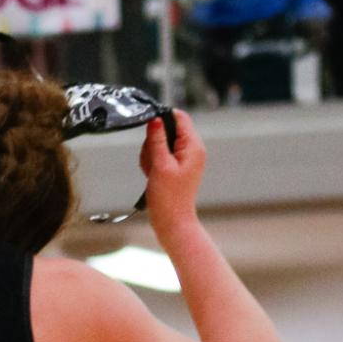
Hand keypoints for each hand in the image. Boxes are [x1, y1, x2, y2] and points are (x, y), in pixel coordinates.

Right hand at [141, 110, 205, 248]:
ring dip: (150, 155)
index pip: (179, 117)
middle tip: (152, 162)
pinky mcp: (175, 168)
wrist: (173, 224)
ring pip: (161, 143)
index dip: (163, 118)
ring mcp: (183, 159)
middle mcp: (191, 150)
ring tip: (152, 172)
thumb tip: (155, 119)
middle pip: (168, 129)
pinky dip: (152, 164)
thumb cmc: (169, 199)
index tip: (150, 131)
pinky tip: (151, 176)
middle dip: (154, 142)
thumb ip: (157, 140)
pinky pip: (160, 157)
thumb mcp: (161, 166)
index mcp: (193, 146)